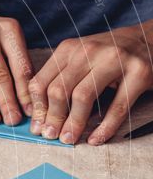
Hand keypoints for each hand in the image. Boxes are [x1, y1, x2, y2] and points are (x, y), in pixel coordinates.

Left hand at [28, 23, 152, 144]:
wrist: (149, 39)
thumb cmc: (106, 56)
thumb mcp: (77, 60)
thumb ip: (57, 81)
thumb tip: (38, 118)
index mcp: (68, 49)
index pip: (40, 82)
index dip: (36, 109)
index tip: (37, 128)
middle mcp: (89, 51)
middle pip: (59, 90)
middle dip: (52, 118)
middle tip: (51, 136)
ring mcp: (115, 60)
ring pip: (83, 97)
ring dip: (73, 123)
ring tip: (68, 139)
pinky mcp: (139, 72)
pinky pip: (117, 107)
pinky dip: (105, 127)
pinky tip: (95, 139)